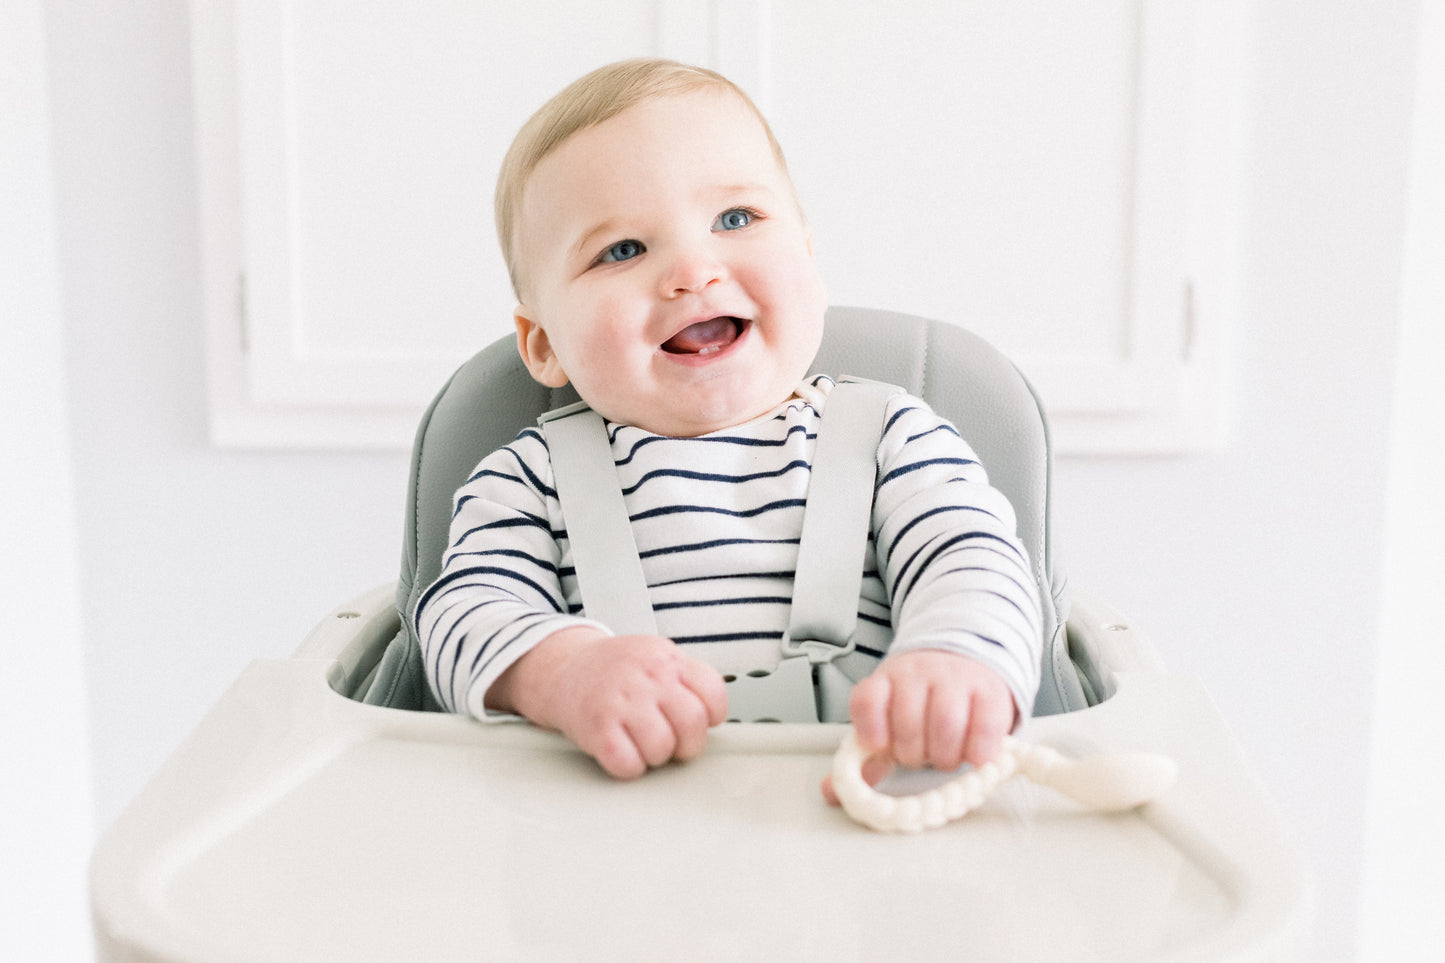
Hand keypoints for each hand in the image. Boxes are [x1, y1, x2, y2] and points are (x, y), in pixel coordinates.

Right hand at [487, 627, 727, 779]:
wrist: (563, 668)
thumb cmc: (615, 671)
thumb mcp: (656, 657)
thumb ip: (686, 679)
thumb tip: (713, 714)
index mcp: (667, 659)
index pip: (714, 696)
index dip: (711, 717)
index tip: (698, 720)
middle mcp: (647, 677)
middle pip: (692, 725)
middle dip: (687, 745)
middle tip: (672, 742)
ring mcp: (621, 701)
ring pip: (662, 749)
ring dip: (655, 757)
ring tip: (642, 743)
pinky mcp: (597, 727)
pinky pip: (628, 764)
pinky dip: (628, 767)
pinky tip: (621, 751)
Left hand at [822, 650, 1016, 804]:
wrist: (963, 663)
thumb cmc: (922, 702)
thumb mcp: (888, 724)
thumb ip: (864, 759)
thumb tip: (832, 792)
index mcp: (885, 680)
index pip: (867, 700)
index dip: (870, 730)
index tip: (878, 748)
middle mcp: (917, 674)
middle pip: (908, 720)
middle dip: (912, 753)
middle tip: (918, 757)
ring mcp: (955, 679)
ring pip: (946, 722)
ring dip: (944, 755)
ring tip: (944, 757)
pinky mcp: (990, 692)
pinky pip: (985, 728)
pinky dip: (977, 752)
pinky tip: (972, 755)